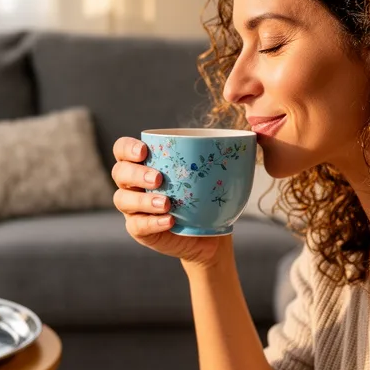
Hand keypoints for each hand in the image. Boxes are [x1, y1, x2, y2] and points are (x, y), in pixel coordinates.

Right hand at [112, 137, 228, 267]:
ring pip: (123, 200)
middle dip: (136, 174)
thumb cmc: (206, 195)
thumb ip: (216, 154)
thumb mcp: (210, 173)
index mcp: (144, 163)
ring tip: (166, 203)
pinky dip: (153, 222)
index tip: (145, 151)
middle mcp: (132, 184)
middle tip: (159, 179)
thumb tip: (250, 136)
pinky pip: (137, 226)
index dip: (128, 148)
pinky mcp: (139, 230)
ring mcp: (133, 208)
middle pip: (119, 173)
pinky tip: (170, 221)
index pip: (122, 149)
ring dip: (143, 200)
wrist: (210, 232)